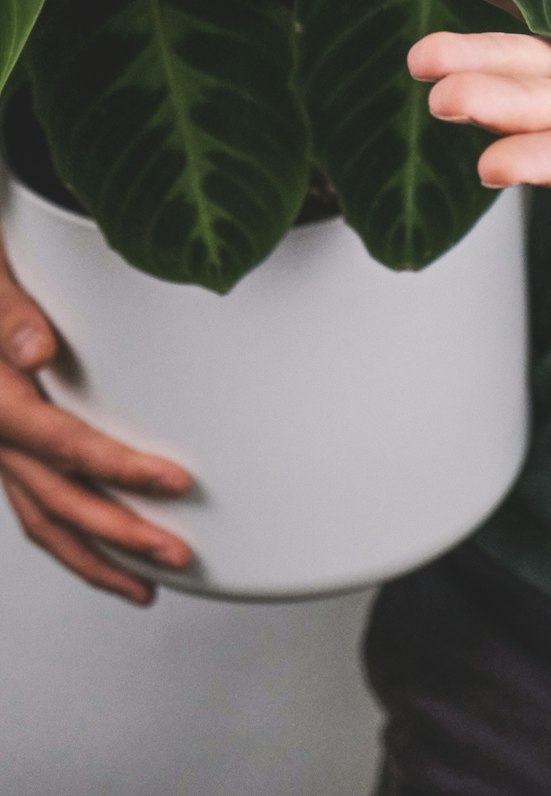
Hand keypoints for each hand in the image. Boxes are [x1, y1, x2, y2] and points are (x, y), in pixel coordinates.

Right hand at [0, 240, 193, 604]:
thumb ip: (11, 317)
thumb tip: (38, 349)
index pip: (66, 445)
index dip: (121, 468)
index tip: (176, 483)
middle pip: (59, 502)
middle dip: (120, 536)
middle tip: (178, 555)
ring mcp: (0, 451)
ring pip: (43, 519)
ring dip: (95, 559)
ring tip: (144, 588)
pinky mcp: (9, 452)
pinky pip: (39, 506)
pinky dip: (73, 537)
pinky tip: (108, 551)